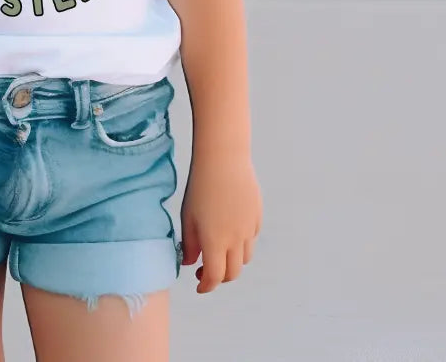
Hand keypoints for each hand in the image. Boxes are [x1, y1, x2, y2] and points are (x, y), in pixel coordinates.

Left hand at [180, 151, 260, 292]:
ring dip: (232, 262)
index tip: (198, 286)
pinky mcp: (257, 217)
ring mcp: (249, 228)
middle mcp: (236, 239)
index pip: (214, 277)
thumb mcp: (187, 217)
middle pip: (232, 273)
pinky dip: (241, 245)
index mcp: (216, 241)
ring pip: (245, 258)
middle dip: (219, 278)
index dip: (206, 286)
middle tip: (204, 271)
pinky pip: (251, 239)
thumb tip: (189, 263)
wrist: (223, 160)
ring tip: (217, 252)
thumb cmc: (200, 186)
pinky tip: (229, 233)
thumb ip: (188, 244)